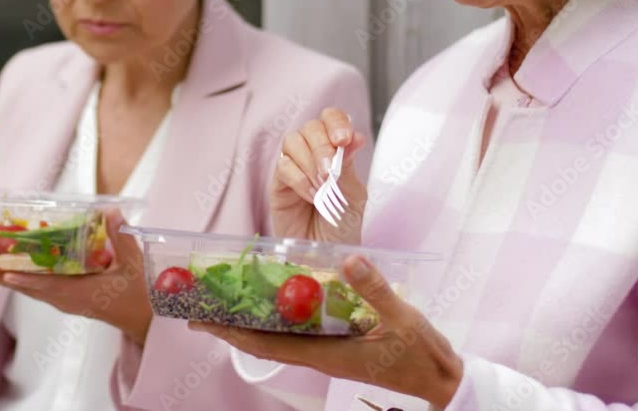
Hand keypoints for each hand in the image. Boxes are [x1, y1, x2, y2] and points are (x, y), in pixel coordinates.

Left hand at [0, 209, 152, 345]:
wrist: (144, 320)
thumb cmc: (139, 295)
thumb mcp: (133, 264)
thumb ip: (120, 237)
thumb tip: (108, 211)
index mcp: (82, 293)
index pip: (49, 286)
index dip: (27, 280)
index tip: (6, 274)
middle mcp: (66, 299)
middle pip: (27, 287)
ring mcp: (64, 300)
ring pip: (28, 288)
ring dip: (3, 277)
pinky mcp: (66, 298)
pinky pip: (37, 288)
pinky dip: (20, 278)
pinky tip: (7, 268)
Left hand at [190, 255, 462, 408]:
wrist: (439, 377)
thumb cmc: (420, 353)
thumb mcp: (402, 318)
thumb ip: (375, 289)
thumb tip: (348, 259)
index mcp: (325, 354)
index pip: (266, 344)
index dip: (231, 333)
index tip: (202, 320)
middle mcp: (319, 356)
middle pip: (262, 342)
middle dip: (229, 327)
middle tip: (199, 307)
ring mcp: (326, 353)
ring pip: (276, 340)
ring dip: (249, 324)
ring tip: (224, 303)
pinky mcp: (336, 348)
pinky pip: (295, 336)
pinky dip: (275, 322)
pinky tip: (271, 305)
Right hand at [272, 108, 367, 243]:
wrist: (324, 254)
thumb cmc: (341, 226)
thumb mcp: (352, 196)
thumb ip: (348, 166)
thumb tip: (357, 136)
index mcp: (337, 150)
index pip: (331, 119)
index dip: (335, 123)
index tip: (343, 140)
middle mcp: (313, 152)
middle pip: (311, 127)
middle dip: (322, 146)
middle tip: (329, 172)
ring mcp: (294, 165)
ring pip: (292, 141)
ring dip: (309, 162)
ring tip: (321, 187)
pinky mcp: (278, 182)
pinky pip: (283, 166)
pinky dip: (298, 179)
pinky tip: (310, 196)